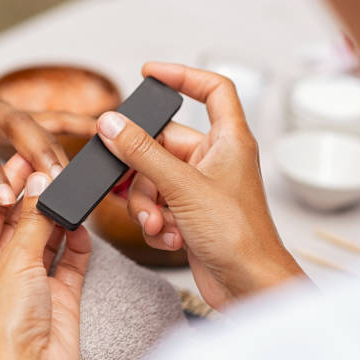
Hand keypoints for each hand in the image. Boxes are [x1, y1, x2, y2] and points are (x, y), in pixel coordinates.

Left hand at [0, 59, 95, 225]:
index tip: (5, 199)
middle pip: (14, 124)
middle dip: (38, 151)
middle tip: (56, 180)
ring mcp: (0, 105)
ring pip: (35, 122)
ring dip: (57, 147)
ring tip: (77, 176)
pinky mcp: (13, 108)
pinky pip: (46, 114)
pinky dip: (72, 121)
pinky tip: (97, 129)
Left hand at [0, 154, 90, 359]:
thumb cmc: (4, 329)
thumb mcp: (15, 263)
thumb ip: (32, 221)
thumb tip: (41, 183)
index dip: (6, 181)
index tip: (25, 156)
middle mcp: (2, 266)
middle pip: (20, 219)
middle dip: (37, 195)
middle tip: (55, 168)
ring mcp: (32, 280)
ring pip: (47, 237)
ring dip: (59, 217)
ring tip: (70, 191)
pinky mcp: (59, 293)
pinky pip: (70, 259)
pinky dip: (77, 243)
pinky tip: (81, 226)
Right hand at [96, 62, 304, 309]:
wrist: (247, 286)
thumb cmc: (239, 236)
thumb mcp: (182, 186)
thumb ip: (142, 153)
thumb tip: (112, 124)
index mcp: (228, 140)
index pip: (212, 89)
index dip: (182, 75)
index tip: (150, 73)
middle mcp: (213, 159)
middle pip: (162, 144)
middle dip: (144, 173)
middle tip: (135, 186)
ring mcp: (199, 187)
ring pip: (153, 178)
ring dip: (148, 204)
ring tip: (159, 224)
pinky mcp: (189, 212)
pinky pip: (158, 203)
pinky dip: (157, 221)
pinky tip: (170, 237)